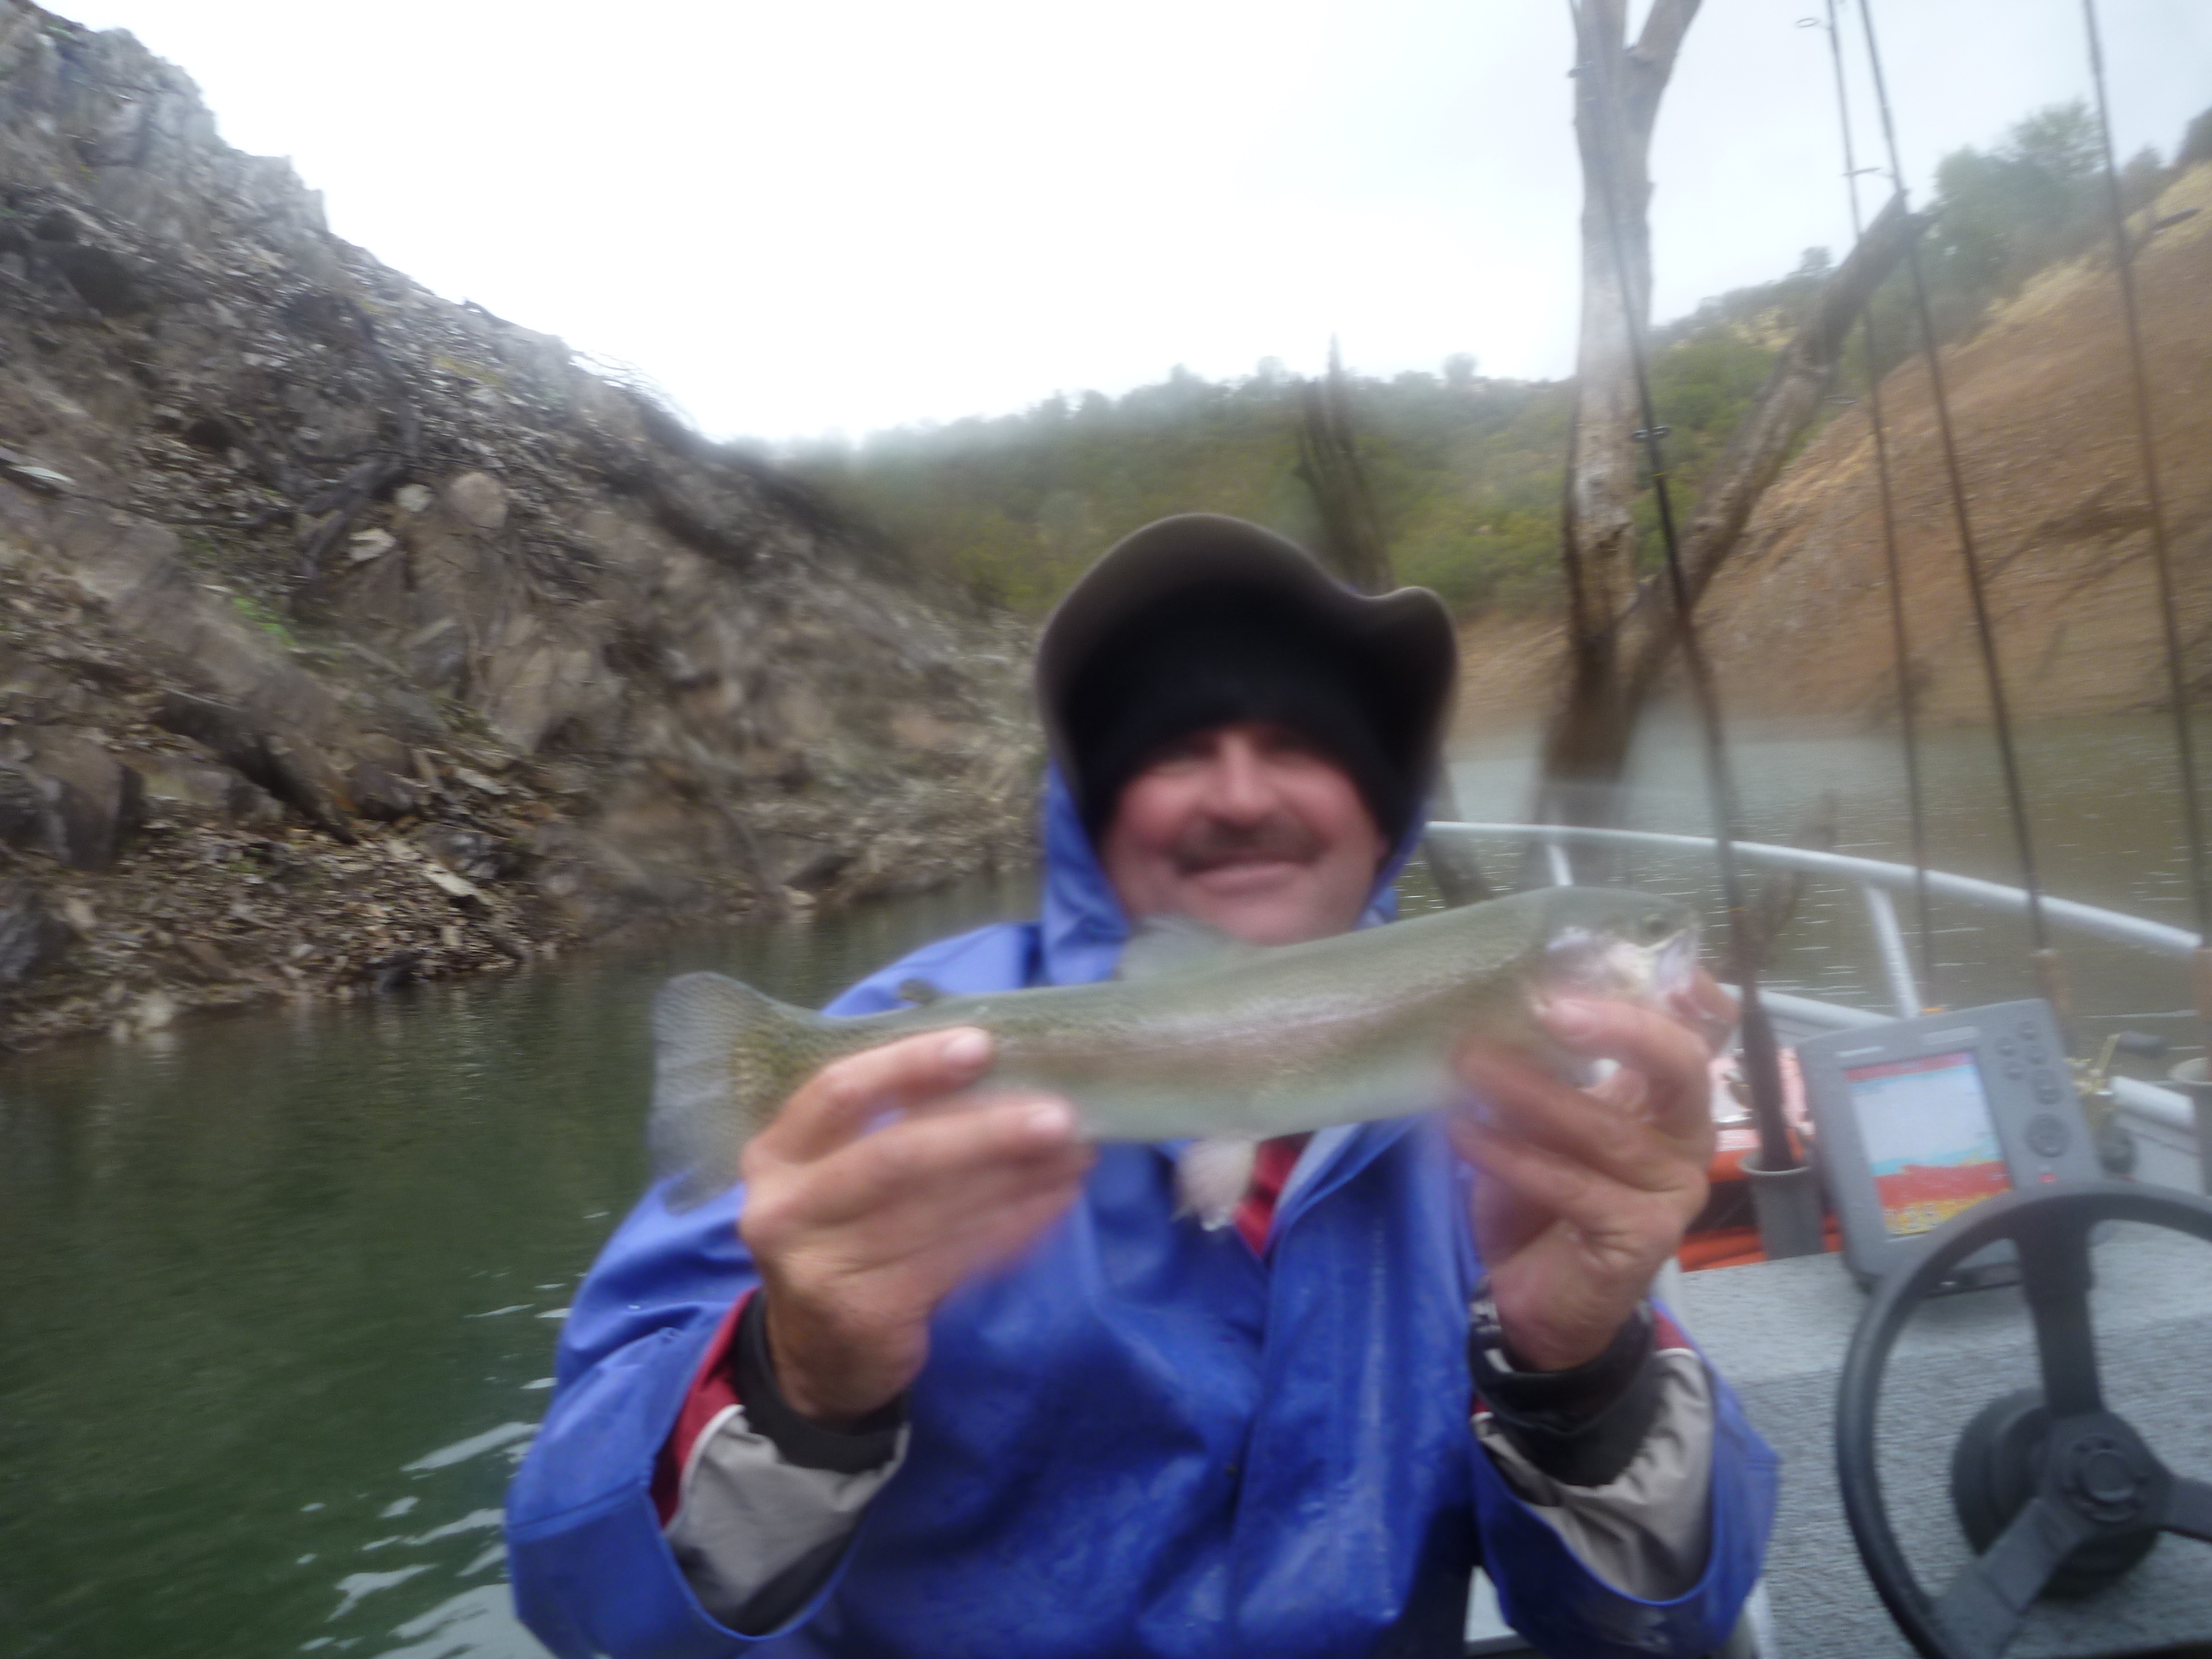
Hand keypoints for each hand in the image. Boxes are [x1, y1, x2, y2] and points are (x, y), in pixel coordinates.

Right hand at [737, 1028, 1092, 1425]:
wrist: (819, 1355)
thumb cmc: (846, 1237)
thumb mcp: (841, 1173)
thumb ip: (896, 1123)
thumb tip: (1004, 1071)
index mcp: (778, 1152)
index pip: (839, 1091)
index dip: (910, 1065)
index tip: (981, 1045)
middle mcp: (785, 1206)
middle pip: (893, 1154)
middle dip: (984, 1131)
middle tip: (1059, 1116)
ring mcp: (819, 1265)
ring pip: (933, 1211)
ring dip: (1015, 1180)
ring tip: (1074, 1156)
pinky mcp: (864, 1312)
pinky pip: (953, 1259)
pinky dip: (1010, 1227)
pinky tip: (1052, 1203)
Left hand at [1447, 972, 1734, 1371]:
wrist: (1536, 1303)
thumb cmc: (1537, 1201)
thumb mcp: (1536, 1124)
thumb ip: (1539, 1071)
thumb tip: (1489, 1009)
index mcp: (1663, 1098)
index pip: (1705, 1032)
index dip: (1690, 994)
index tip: (1637, 957)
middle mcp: (1683, 1138)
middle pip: (1682, 1065)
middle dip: (1620, 1027)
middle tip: (1546, 1005)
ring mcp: (1669, 1190)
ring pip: (1609, 1129)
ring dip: (1531, 1092)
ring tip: (1468, 1063)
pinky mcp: (1642, 1236)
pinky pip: (1574, 1186)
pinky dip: (1512, 1155)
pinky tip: (1465, 1133)